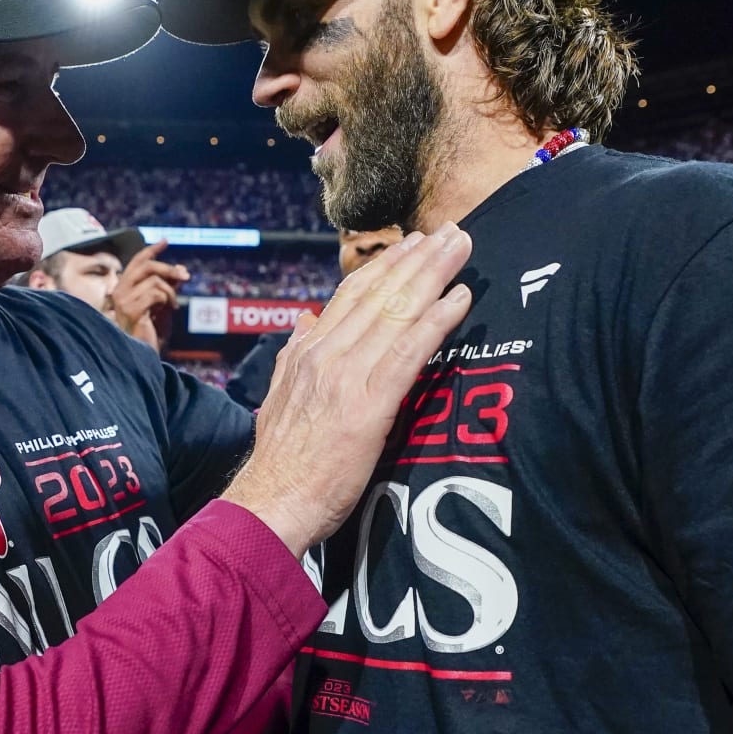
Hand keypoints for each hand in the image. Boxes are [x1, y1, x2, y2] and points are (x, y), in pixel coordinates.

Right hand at [109, 241, 188, 351]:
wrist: (143, 354)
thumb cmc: (150, 332)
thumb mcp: (162, 303)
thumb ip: (168, 286)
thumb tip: (180, 269)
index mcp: (123, 287)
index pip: (137, 262)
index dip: (152, 250)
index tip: (165, 241)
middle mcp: (118, 291)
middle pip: (146, 266)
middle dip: (169, 268)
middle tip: (186, 276)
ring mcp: (123, 300)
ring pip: (155, 281)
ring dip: (171, 292)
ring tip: (173, 306)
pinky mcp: (131, 310)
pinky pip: (156, 293)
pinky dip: (167, 300)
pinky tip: (169, 311)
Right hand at [223, 227, 473, 556]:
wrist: (271, 502)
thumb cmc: (281, 461)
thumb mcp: (276, 396)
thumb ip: (292, 356)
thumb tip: (305, 321)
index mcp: (306, 352)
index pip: (350, 296)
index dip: (384, 266)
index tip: (411, 243)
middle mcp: (326, 354)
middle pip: (379, 293)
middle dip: (417, 258)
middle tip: (450, 231)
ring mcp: (347, 376)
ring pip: (397, 312)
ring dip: (433, 275)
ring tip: (461, 249)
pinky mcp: (370, 404)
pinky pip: (409, 351)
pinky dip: (437, 320)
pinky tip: (461, 298)